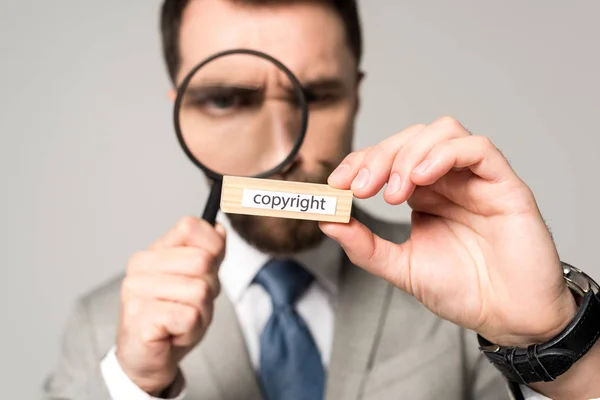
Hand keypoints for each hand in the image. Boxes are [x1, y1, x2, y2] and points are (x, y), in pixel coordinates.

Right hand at [116, 217, 225, 394]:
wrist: (147, 360)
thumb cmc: (172, 318)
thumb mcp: (197, 281)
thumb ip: (209, 254)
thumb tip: (219, 229)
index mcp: (153, 252)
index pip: (190, 226)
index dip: (212, 247)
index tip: (207, 269)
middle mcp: (140, 267)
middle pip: (203, 261)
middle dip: (209, 290)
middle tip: (190, 306)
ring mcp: (137, 292)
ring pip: (200, 291)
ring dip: (201, 313)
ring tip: (181, 322)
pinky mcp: (140, 318)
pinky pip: (190, 317)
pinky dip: (191, 330)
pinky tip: (174, 334)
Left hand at [321, 117, 577, 346]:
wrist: (509, 317)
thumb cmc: (464, 291)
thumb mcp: (401, 268)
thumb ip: (365, 246)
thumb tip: (327, 221)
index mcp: (424, 195)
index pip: (387, 158)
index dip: (359, 161)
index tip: (336, 183)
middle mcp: (448, 180)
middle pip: (410, 139)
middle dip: (379, 157)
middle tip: (361, 188)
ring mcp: (476, 179)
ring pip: (441, 132)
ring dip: (409, 153)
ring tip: (394, 192)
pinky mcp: (504, 184)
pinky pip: (477, 148)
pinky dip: (444, 154)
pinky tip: (422, 178)